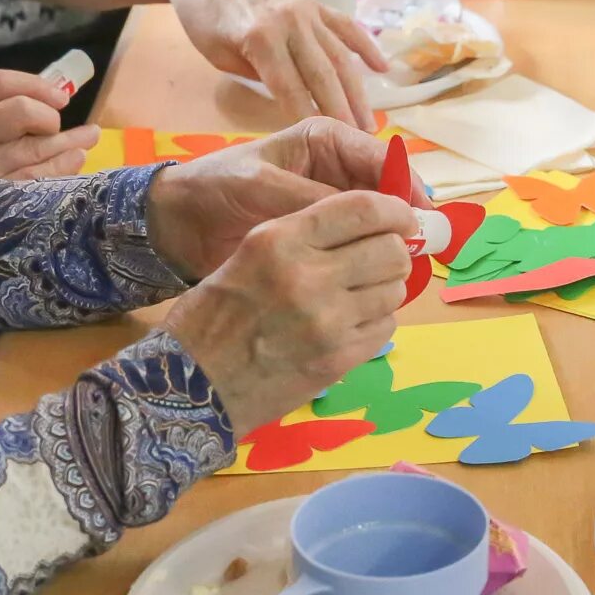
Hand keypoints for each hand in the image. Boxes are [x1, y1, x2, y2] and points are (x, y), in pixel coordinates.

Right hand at [0, 69, 98, 180]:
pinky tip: (76, 159)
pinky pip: (36, 180)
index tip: (58, 94)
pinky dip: (62, 167)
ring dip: (70, 141)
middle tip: (55, 122)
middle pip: (19, 113)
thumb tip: (50, 96)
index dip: (35, 84)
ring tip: (89, 136)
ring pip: (34, 149)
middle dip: (48, 115)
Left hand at [144, 116, 421, 278]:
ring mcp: (334, 203)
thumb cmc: (217, 186)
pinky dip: (370, 259)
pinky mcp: (326, 234)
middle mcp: (338, 168)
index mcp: (327, 138)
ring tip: (402, 270)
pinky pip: (359, 243)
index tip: (422, 220)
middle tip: (420, 252)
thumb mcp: (261, 185)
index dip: (408, 187)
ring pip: (379, 221)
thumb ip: (310, 197)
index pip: (384, 158)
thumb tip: (362, 215)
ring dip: (391, 242)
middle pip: (390, 191)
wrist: (181, 220)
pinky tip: (376, 280)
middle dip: (406, 219)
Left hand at [160, 0, 386, 127]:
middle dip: (343, 112)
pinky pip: (346, 26)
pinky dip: (366, 47)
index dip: (309, 118)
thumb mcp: (219, 56)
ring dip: (358, 92)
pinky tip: (383, 69)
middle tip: (360, 143)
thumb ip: (258, 76)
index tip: (326, 145)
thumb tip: (293, 100)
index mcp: (261, 38)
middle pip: (323, 75)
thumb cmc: (204, 17)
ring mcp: (307, 10)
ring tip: (370, 124)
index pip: (290, 88)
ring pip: (340, 56)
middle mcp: (291, 22)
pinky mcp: (315, 2)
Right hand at [164, 188, 419, 433]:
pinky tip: (350, 324)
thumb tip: (370, 227)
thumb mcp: (248, 254)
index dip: (395, 208)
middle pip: (390, 249)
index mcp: (279, 239)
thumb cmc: (212, 315)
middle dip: (394, 250)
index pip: (363, 208)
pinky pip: (385, 327)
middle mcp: (308, 276)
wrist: (191, 386)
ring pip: (394, 290)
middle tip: (382, 259)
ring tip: (360, 294)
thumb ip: (304, 237)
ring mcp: (328, 322)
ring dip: (385, 288)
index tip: (402, 217)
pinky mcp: (339, 360)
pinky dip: (376, 322)